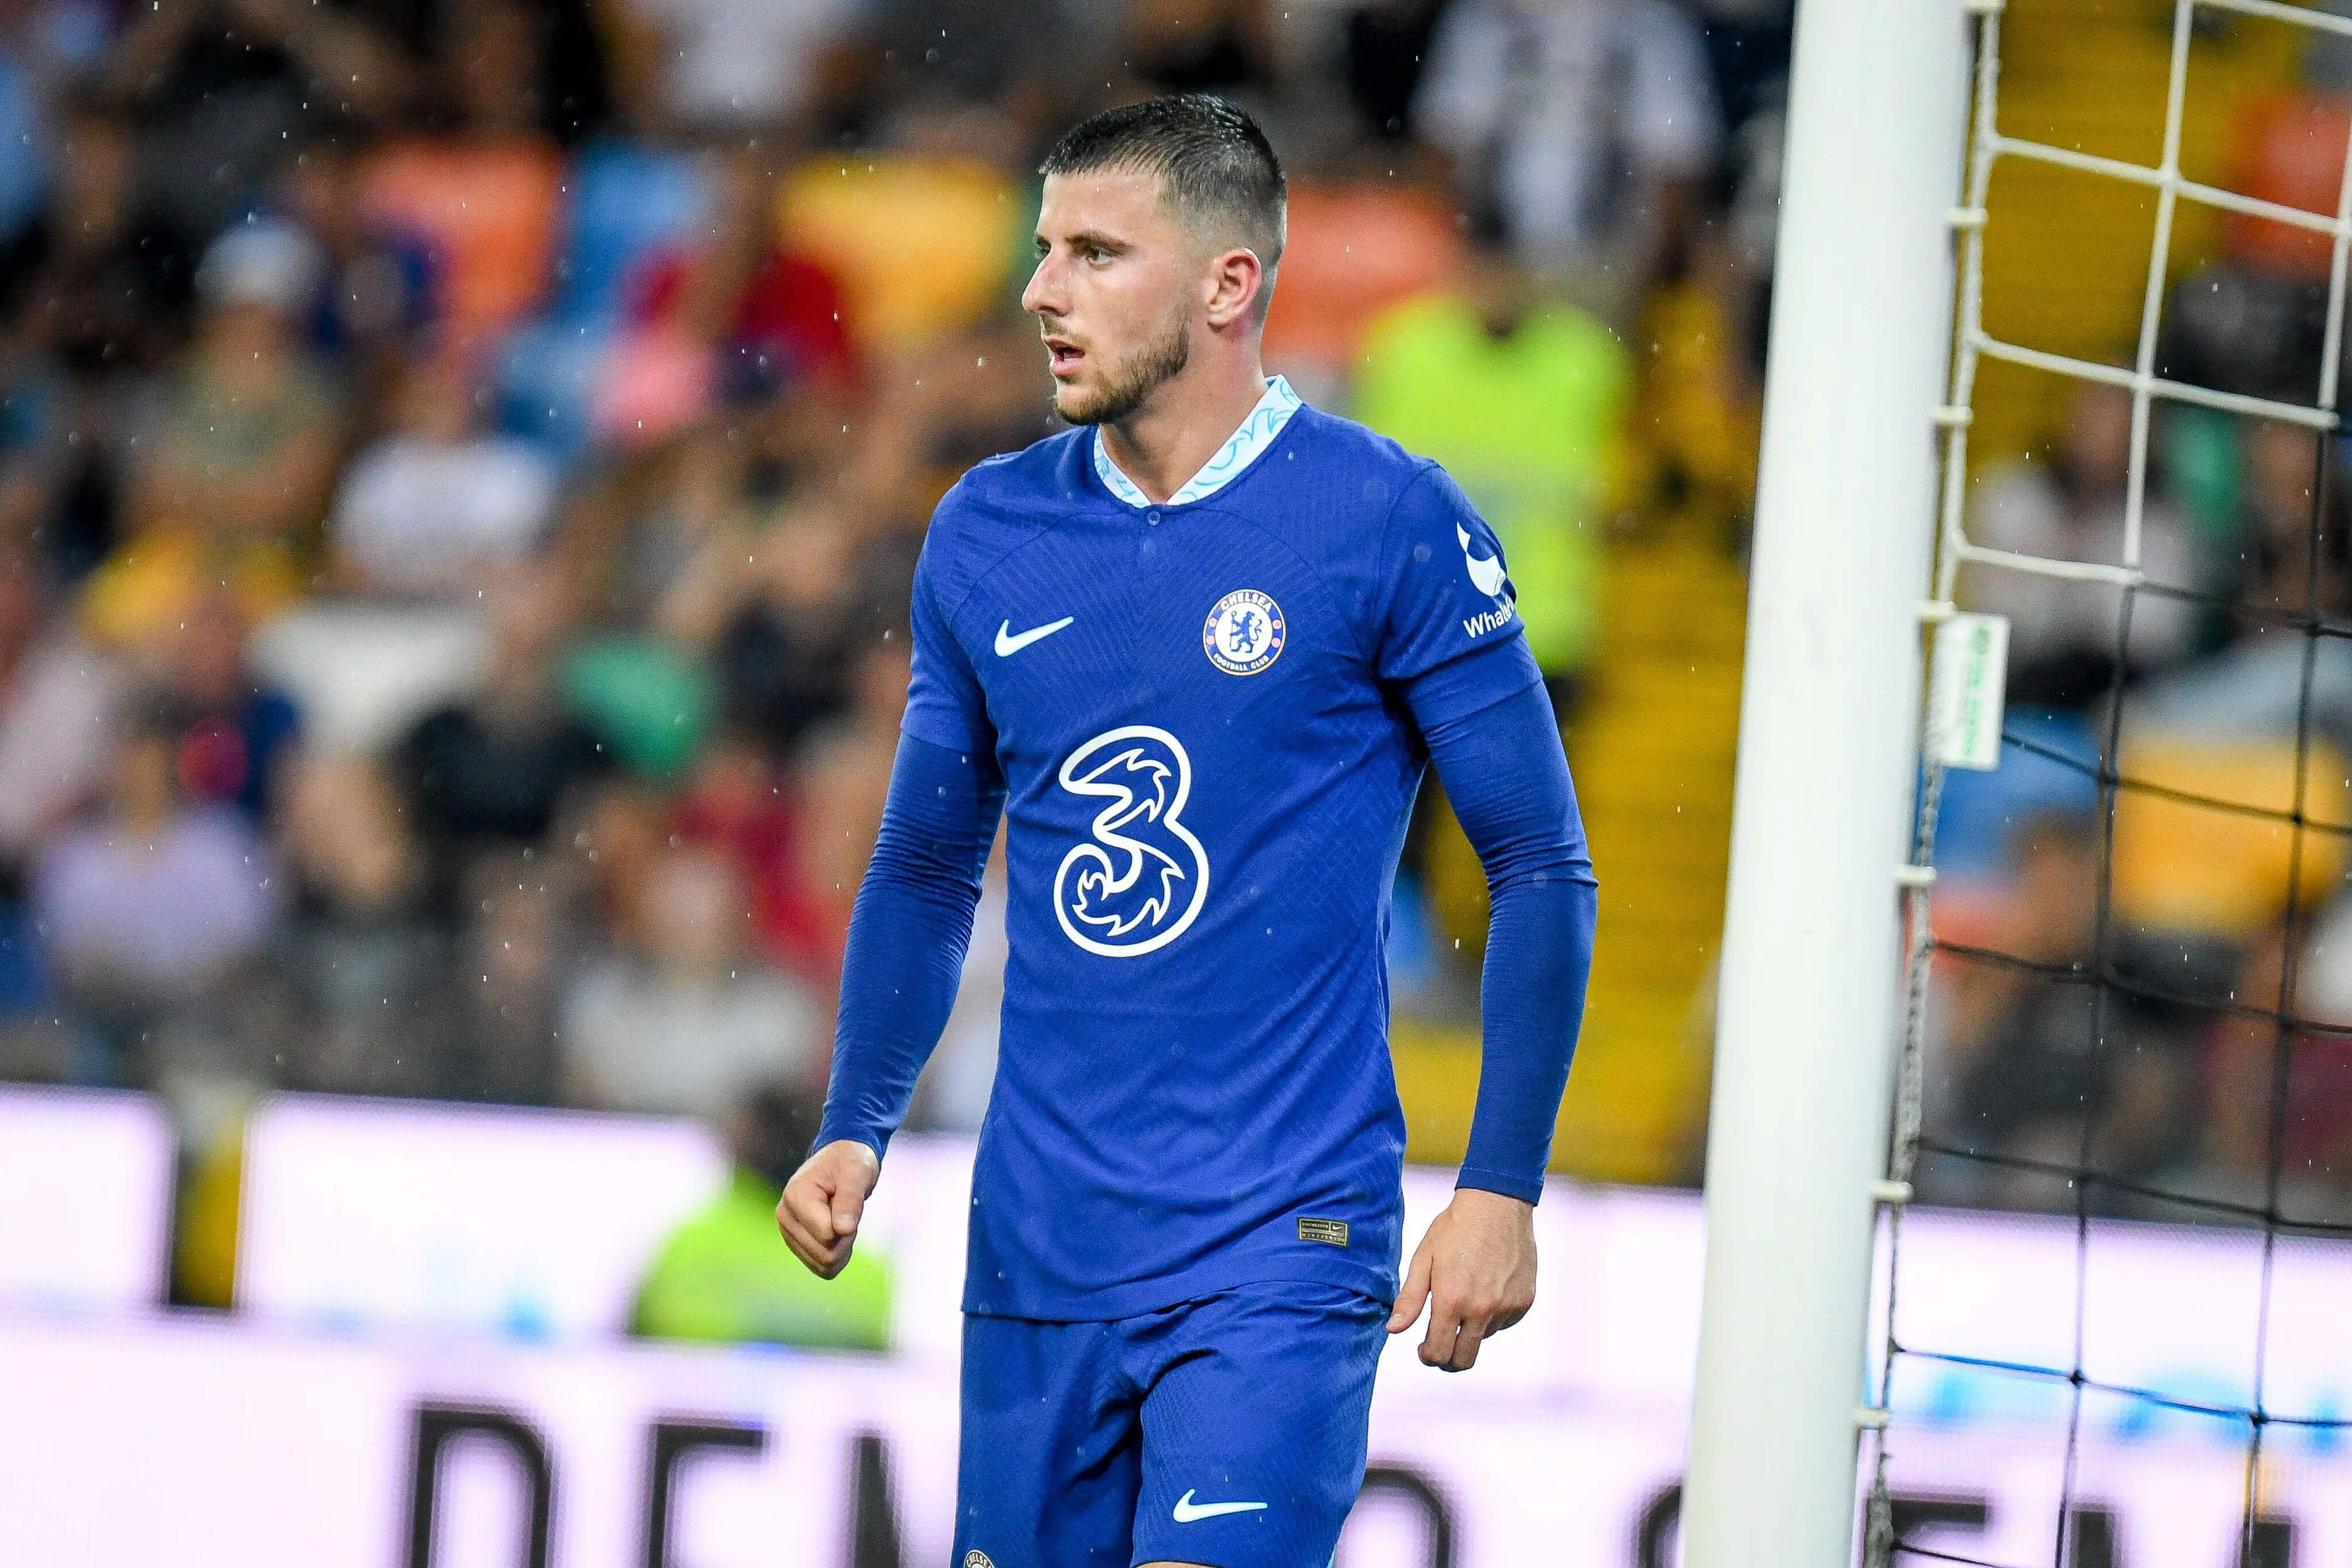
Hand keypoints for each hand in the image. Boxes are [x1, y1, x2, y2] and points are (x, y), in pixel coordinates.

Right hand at [775, 1139, 880, 1278]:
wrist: (840, 1161)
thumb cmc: (849, 1163)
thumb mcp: (856, 1174)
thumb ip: (850, 1201)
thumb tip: (843, 1230)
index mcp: (795, 1196)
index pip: (827, 1235)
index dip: (848, 1226)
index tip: (850, 1202)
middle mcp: (785, 1216)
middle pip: (824, 1254)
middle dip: (846, 1239)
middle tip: (848, 1213)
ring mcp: (787, 1231)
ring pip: (822, 1265)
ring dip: (842, 1248)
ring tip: (842, 1221)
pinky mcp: (795, 1243)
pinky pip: (819, 1267)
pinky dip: (836, 1256)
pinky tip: (838, 1235)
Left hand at [1386, 1187, 1536, 1371]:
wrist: (1497, 1204)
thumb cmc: (1454, 1228)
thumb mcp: (1424, 1259)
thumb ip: (1410, 1299)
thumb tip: (1393, 1330)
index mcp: (1452, 1301)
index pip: (1439, 1352)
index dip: (1428, 1356)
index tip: (1423, 1348)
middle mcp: (1482, 1309)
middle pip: (1464, 1360)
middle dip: (1448, 1359)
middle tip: (1439, 1344)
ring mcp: (1506, 1307)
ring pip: (1484, 1338)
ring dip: (1471, 1329)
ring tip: (1465, 1296)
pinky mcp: (1524, 1301)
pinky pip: (1504, 1322)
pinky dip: (1492, 1315)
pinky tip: (1485, 1288)